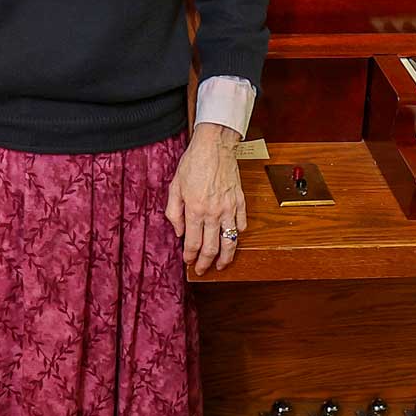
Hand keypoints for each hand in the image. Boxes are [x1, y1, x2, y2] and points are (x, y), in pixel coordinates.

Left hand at [166, 123, 246, 275]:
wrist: (215, 146)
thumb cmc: (194, 163)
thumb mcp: (174, 187)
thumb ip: (173, 212)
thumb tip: (178, 232)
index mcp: (195, 210)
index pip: (192, 243)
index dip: (190, 256)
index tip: (188, 261)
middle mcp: (213, 213)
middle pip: (211, 248)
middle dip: (206, 263)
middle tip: (202, 269)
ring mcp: (229, 208)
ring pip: (230, 242)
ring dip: (225, 257)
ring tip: (221, 265)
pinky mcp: (240, 202)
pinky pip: (241, 224)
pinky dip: (237, 235)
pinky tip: (232, 239)